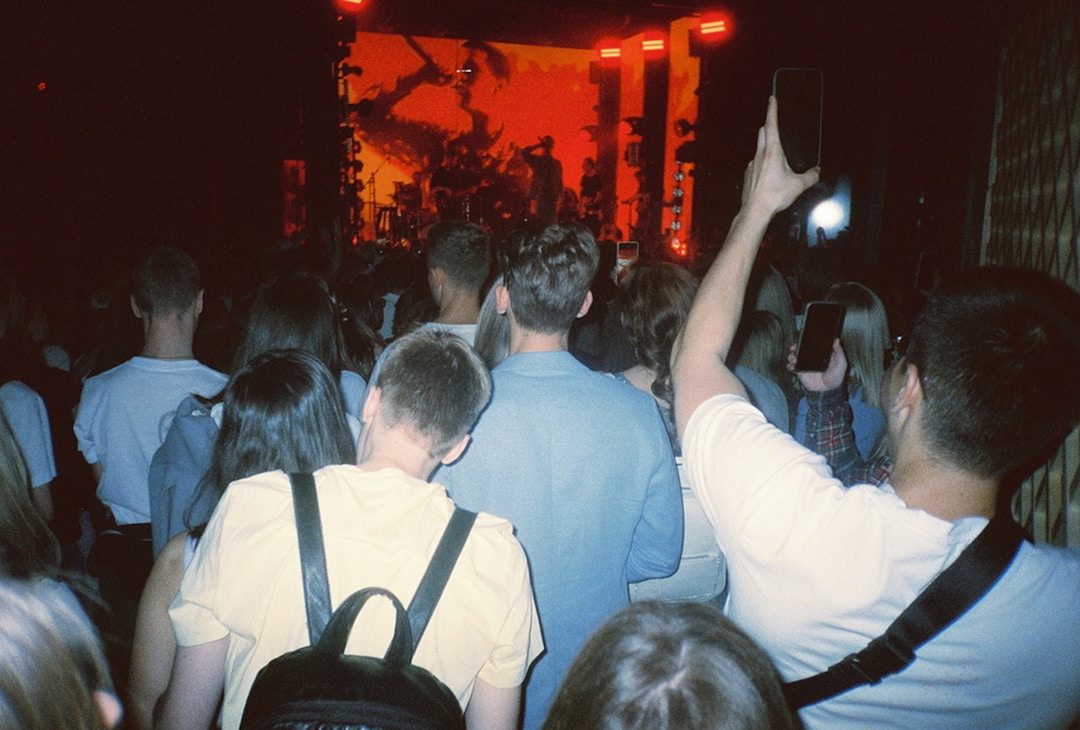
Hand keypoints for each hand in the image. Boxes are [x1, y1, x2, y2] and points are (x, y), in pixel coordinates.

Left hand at [741, 96, 820, 216]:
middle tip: (774, 122)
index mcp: (772, 152)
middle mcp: (759, 155)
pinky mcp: (748, 175)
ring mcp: (751, 165)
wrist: (755, 211)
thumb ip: (811, 176)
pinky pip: (755, 163)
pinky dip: (762, 162)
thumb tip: (817, 171)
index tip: (772, 99)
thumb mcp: (799, 185)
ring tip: (776, 153)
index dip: (772, 110)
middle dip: (768, 125)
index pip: (771, 125)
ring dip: (766, 146)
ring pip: (758, 148)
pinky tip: (769, 173)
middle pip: (762, 133)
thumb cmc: (774, 196)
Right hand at [788, 338, 846, 391]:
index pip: (811, 344)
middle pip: (800, 349)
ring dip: (791, 356)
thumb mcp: (841, 363)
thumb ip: (839, 352)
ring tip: (794, 359)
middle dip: (795, 346)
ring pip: (794, 356)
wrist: (828, 390)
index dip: (806, 340)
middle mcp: (811, 357)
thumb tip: (837, 340)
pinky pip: (791, 366)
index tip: (804, 338)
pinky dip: (789, 365)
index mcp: (820, 353)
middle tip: (794, 347)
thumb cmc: (836, 377)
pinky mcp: (800, 371)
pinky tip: (792, 366)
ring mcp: (804, 364)